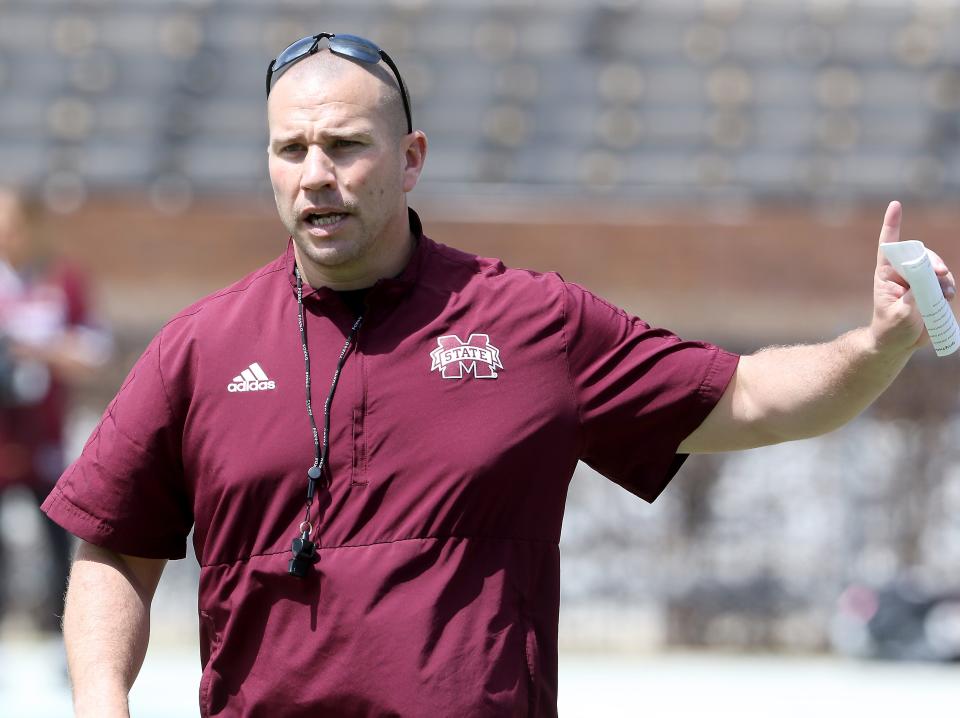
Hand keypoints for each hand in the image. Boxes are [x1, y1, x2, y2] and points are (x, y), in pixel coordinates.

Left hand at [871, 200, 955, 353]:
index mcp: (886, 274)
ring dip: (943, 276)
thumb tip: (924, 284)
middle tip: (940, 273)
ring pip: (935, 267)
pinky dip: (948, 286)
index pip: (888, 245)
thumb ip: (912, 300)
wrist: (899, 343)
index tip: (895, 204)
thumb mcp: (899, 317)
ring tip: (945, 293)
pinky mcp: (930, 289)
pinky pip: (944, 281)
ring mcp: (918, 280)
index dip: (892, 224)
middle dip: (933, 260)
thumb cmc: (891, 330)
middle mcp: (902, 272)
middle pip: (920, 254)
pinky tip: (947, 297)